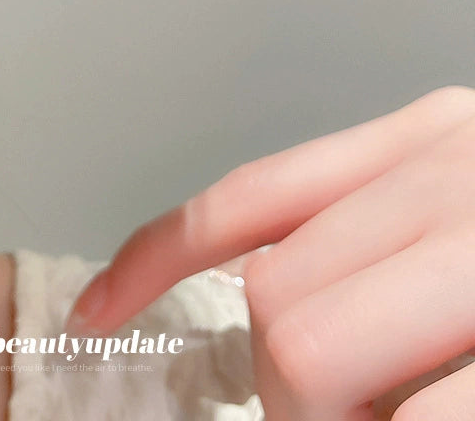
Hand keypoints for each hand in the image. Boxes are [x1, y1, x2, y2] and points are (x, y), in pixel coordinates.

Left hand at [65, 86, 474, 419]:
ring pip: (306, 349)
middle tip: (349, 412)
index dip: (157, 256)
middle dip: (289, 386)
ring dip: (329, 418)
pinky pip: (405, 419)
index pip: (249, 195)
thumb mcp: (455, 228)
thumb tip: (273, 309)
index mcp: (423, 140)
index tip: (95, 310)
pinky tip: (432, 419)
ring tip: (386, 412)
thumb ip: (367, 244)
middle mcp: (450, 169)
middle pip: (271, 289)